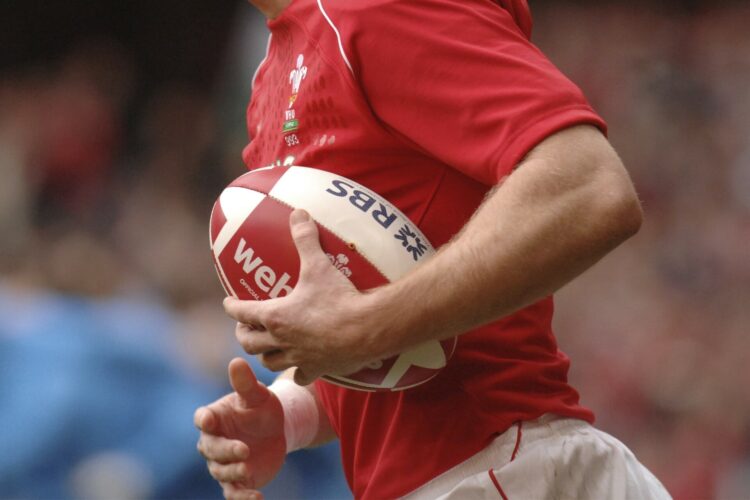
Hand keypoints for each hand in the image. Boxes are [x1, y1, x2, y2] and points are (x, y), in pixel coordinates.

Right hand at [195, 358, 285, 499]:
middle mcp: (213, 442)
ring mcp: (224, 463)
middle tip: (244, 450)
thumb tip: (237, 361)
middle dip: (225, 451)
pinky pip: (234, 492)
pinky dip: (243, 498)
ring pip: (221, 471)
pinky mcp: (237, 480)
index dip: (204, 420)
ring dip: (233, 472)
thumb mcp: (257, 394)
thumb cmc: (261, 407)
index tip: (207, 420)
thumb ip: (246, 382)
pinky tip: (257, 498)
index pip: (202, 418)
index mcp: (214, 417)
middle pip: (211, 449)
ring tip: (248, 470)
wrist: (277, 428)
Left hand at [224, 209, 387, 384]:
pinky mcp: (318, 369)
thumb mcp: (319, 265)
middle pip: (250, 343)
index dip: (232, 307)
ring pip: (270, 362)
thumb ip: (305, 239)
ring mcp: (299, 357)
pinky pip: (300, 375)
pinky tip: (300, 368)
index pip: (242, 312)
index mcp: (275, 316)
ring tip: (267, 347)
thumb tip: (298, 213)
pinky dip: (296, 372)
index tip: (227, 302)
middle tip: (245, 327)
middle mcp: (281, 340)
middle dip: (243, 334)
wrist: (367, 329)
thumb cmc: (338, 298)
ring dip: (265, 354)